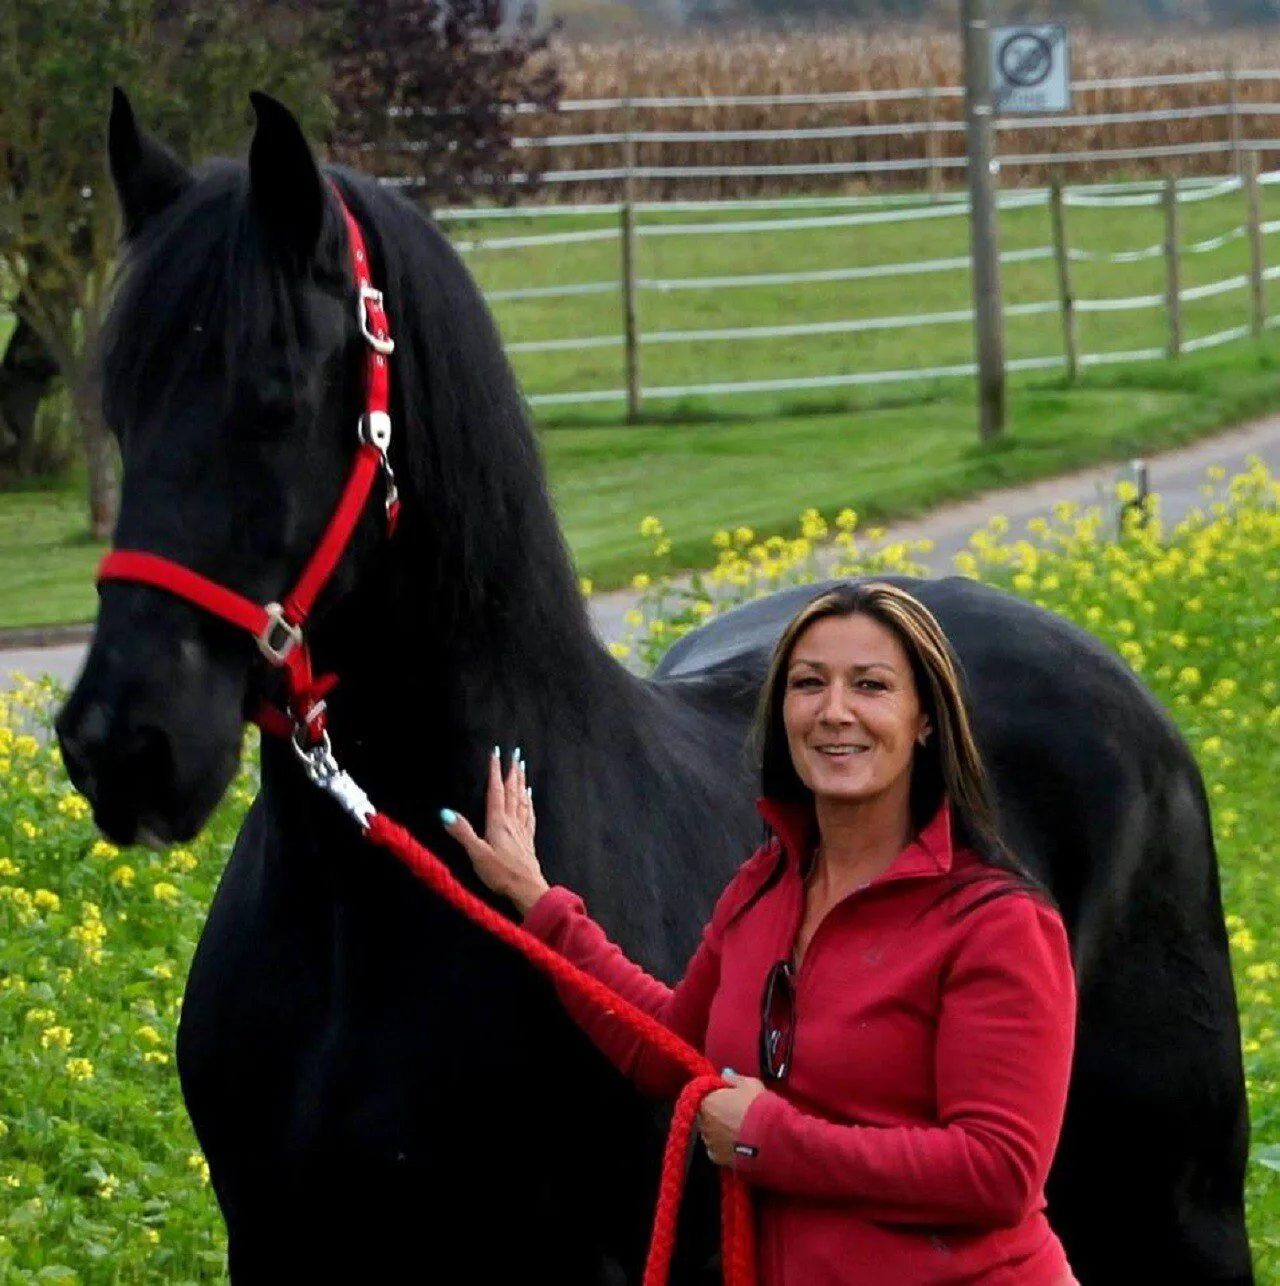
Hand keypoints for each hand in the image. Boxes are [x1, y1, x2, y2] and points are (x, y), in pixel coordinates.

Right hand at [441, 748, 549, 916]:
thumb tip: (445, 813)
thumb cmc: (501, 874)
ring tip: (522, 769)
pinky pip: (528, 814)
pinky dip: (528, 802)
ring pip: (522, 800)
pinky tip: (529, 797)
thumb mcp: (477, 854)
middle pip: (512, 792)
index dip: (495, 772)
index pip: (495, 792)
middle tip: (515, 754)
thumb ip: (462, 833)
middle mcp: (511, 822)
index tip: (496, 753)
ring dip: (521, 783)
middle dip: (512, 772)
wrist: (527, 889)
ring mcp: (521, 831)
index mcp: (498, 823)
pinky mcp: (527, 841)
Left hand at [698, 1069, 766, 1166]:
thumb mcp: (749, 1083)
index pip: (705, 1094)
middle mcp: (702, 1123)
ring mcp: (708, 1142)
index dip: (719, 1094)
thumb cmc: (756, 1106)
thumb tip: (725, 1075)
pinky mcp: (717, 1159)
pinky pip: (717, 1148)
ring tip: (739, 1130)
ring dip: (720, 1130)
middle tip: (736, 1112)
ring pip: (711, 1133)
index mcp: (705, 1101)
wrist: (768, 1139)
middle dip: (717, 1112)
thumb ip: (733, 1079)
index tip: (731, 1095)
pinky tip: (737, 1143)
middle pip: (707, 1114)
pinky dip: (724, 1146)